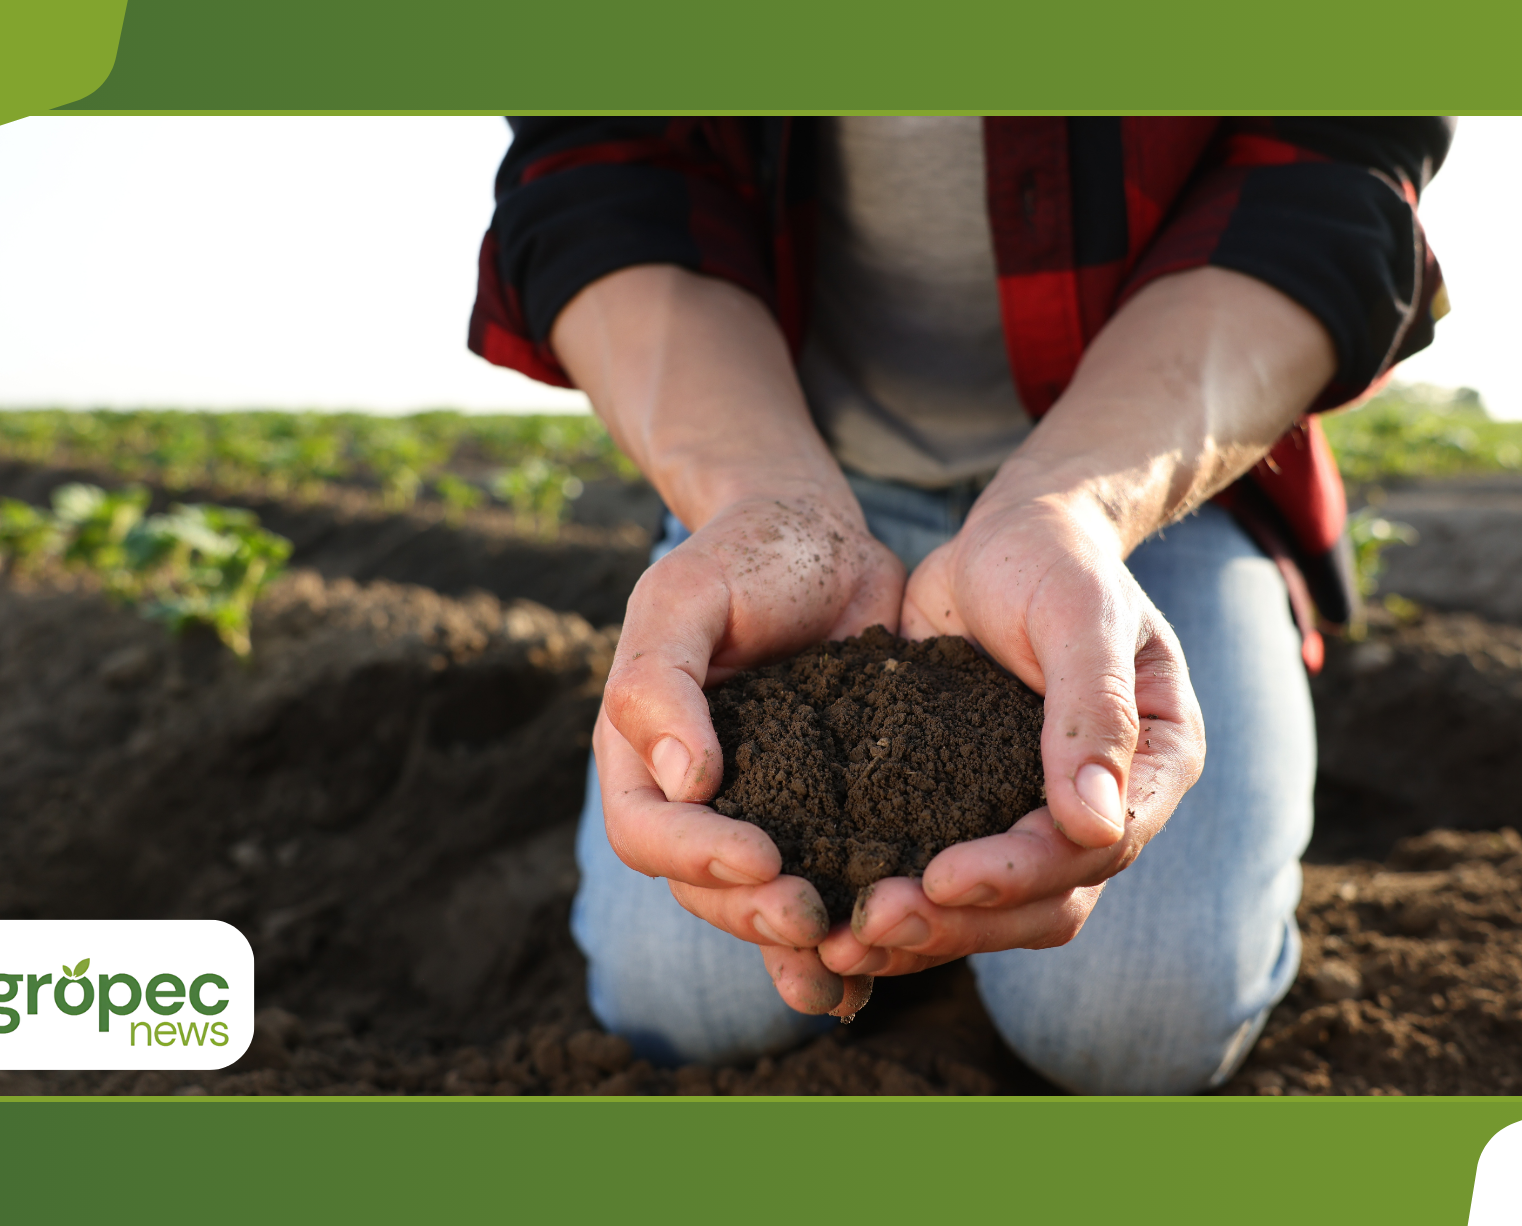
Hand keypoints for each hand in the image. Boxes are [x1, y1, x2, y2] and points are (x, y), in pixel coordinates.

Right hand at [594, 491, 904, 1016]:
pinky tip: (877, 977)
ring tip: (847, 974)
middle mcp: (696, 800)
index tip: (762, 857)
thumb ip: (662, 679)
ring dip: (799, 948)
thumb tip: (683, 779)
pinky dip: (844, 936)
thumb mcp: (686, 594)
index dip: (695, 856)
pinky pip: (828, 887)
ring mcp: (763, 813)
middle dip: (756, 914)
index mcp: (644, 754)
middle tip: (815, 919)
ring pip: (763, 905)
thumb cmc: (743, 557)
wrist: (824, 543)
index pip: (647, 832)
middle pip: (705, 890)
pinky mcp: (831, 816)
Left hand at [812, 492, 1206, 978]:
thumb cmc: (1054, 557)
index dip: (1020, 873)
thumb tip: (1097, 825)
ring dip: (925, 931)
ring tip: (841, 938)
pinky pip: (950, 884)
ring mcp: (1041, 817)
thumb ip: (1093, 708)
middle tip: (871, 922)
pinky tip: (831, 917)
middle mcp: (1108, 807)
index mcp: (1155, 763)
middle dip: (962, 922)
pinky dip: (900, 903)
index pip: (1099, 847)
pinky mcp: (978, 814)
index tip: (941, 878)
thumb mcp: (1078, 611)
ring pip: (999, 911)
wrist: (1007, 536)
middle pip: (1050, 901)